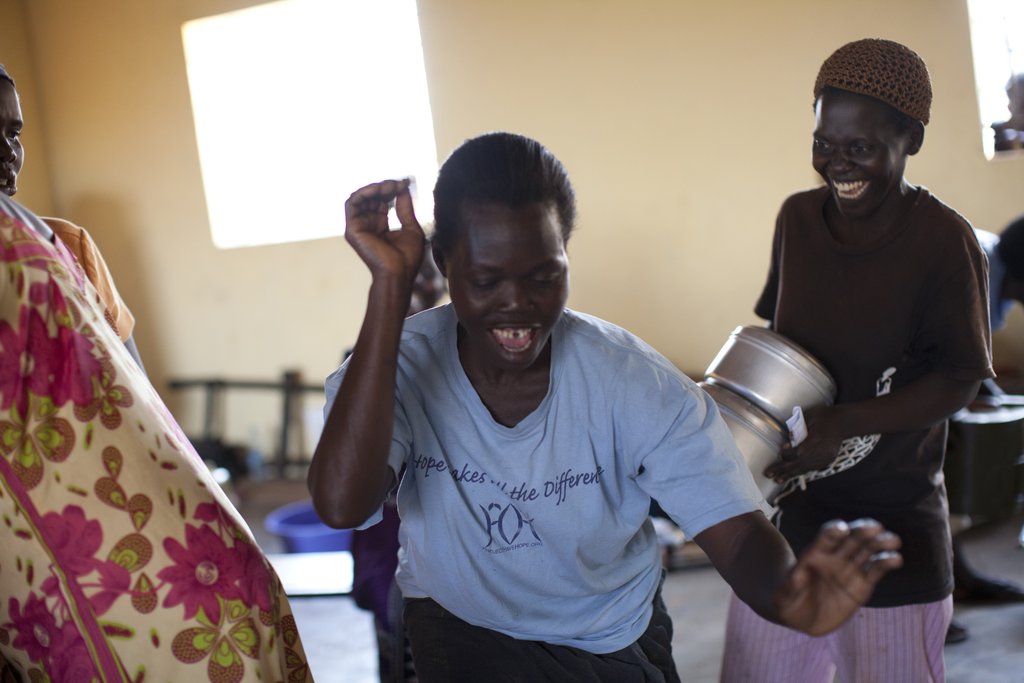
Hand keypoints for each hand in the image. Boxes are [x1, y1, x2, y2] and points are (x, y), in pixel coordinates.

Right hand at [345, 179, 424, 283]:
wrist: (399, 274)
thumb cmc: (407, 258)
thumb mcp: (411, 227)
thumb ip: (405, 208)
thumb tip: (403, 187)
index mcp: (380, 226)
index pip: (382, 201)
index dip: (392, 189)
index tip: (405, 183)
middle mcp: (368, 225)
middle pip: (371, 197)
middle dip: (385, 187)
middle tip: (398, 183)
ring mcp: (359, 227)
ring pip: (360, 197)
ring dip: (374, 188)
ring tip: (389, 186)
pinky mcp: (352, 229)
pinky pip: (352, 204)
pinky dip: (364, 193)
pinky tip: (378, 190)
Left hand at [764, 405, 843, 480]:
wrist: (844, 422)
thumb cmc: (823, 416)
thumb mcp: (808, 417)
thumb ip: (796, 430)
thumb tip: (785, 445)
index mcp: (817, 439)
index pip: (798, 452)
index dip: (787, 455)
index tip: (779, 454)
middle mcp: (822, 451)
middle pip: (800, 464)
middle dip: (783, 470)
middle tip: (769, 474)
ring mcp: (826, 457)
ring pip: (806, 468)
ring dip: (790, 474)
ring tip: (777, 480)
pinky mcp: (828, 460)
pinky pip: (812, 468)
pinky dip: (800, 471)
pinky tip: (791, 475)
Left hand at [774, 518, 901, 634]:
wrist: (801, 614)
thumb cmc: (789, 599)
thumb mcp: (785, 592)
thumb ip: (793, 583)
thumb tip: (799, 574)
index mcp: (815, 554)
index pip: (825, 539)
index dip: (832, 532)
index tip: (841, 528)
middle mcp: (835, 557)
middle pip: (851, 540)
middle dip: (862, 532)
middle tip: (875, 528)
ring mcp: (850, 569)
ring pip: (868, 551)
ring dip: (880, 544)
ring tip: (893, 540)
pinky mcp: (863, 584)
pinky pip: (876, 571)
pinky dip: (886, 563)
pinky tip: (896, 559)